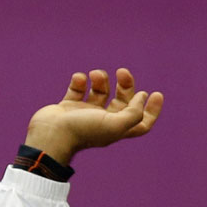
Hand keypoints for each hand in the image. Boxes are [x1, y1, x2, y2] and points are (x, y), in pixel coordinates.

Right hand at [24, 68, 163, 164]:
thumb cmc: (83, 131)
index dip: (151, 110)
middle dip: (126, 85)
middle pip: (123, 101)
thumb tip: (143, 97)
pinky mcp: (69, 107)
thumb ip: (133, 113)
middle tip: (123, 72)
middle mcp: (103, 121)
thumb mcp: (115, 124)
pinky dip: (79, 80)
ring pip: (101, 92)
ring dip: (101, 79)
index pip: (141, 123)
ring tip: (95, 75)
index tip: (156, 93)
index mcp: (116, 129)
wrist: (50, 134)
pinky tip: (79, 79)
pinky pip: (78, 89)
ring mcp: (85, 114)